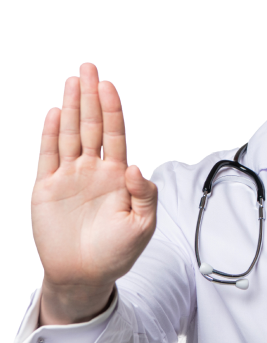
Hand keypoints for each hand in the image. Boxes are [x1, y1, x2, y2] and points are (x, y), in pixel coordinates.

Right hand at [31, 63, 157, 323]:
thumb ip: (145, 195)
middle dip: (90, 98)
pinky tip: (53, 114)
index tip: (109, 86)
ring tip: (72, 81)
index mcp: (117, 176)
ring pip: (69, 135)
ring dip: (70, 108)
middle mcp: (93, 170)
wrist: (85, 274)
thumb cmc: (117, 251)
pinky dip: (49, 135)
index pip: (114, 135)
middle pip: (91, 126)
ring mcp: (69, 177)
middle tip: (89, 68)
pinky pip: (47, 156)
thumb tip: (136, 167)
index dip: (112, 111)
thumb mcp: (142, 225)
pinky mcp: (47, 189)